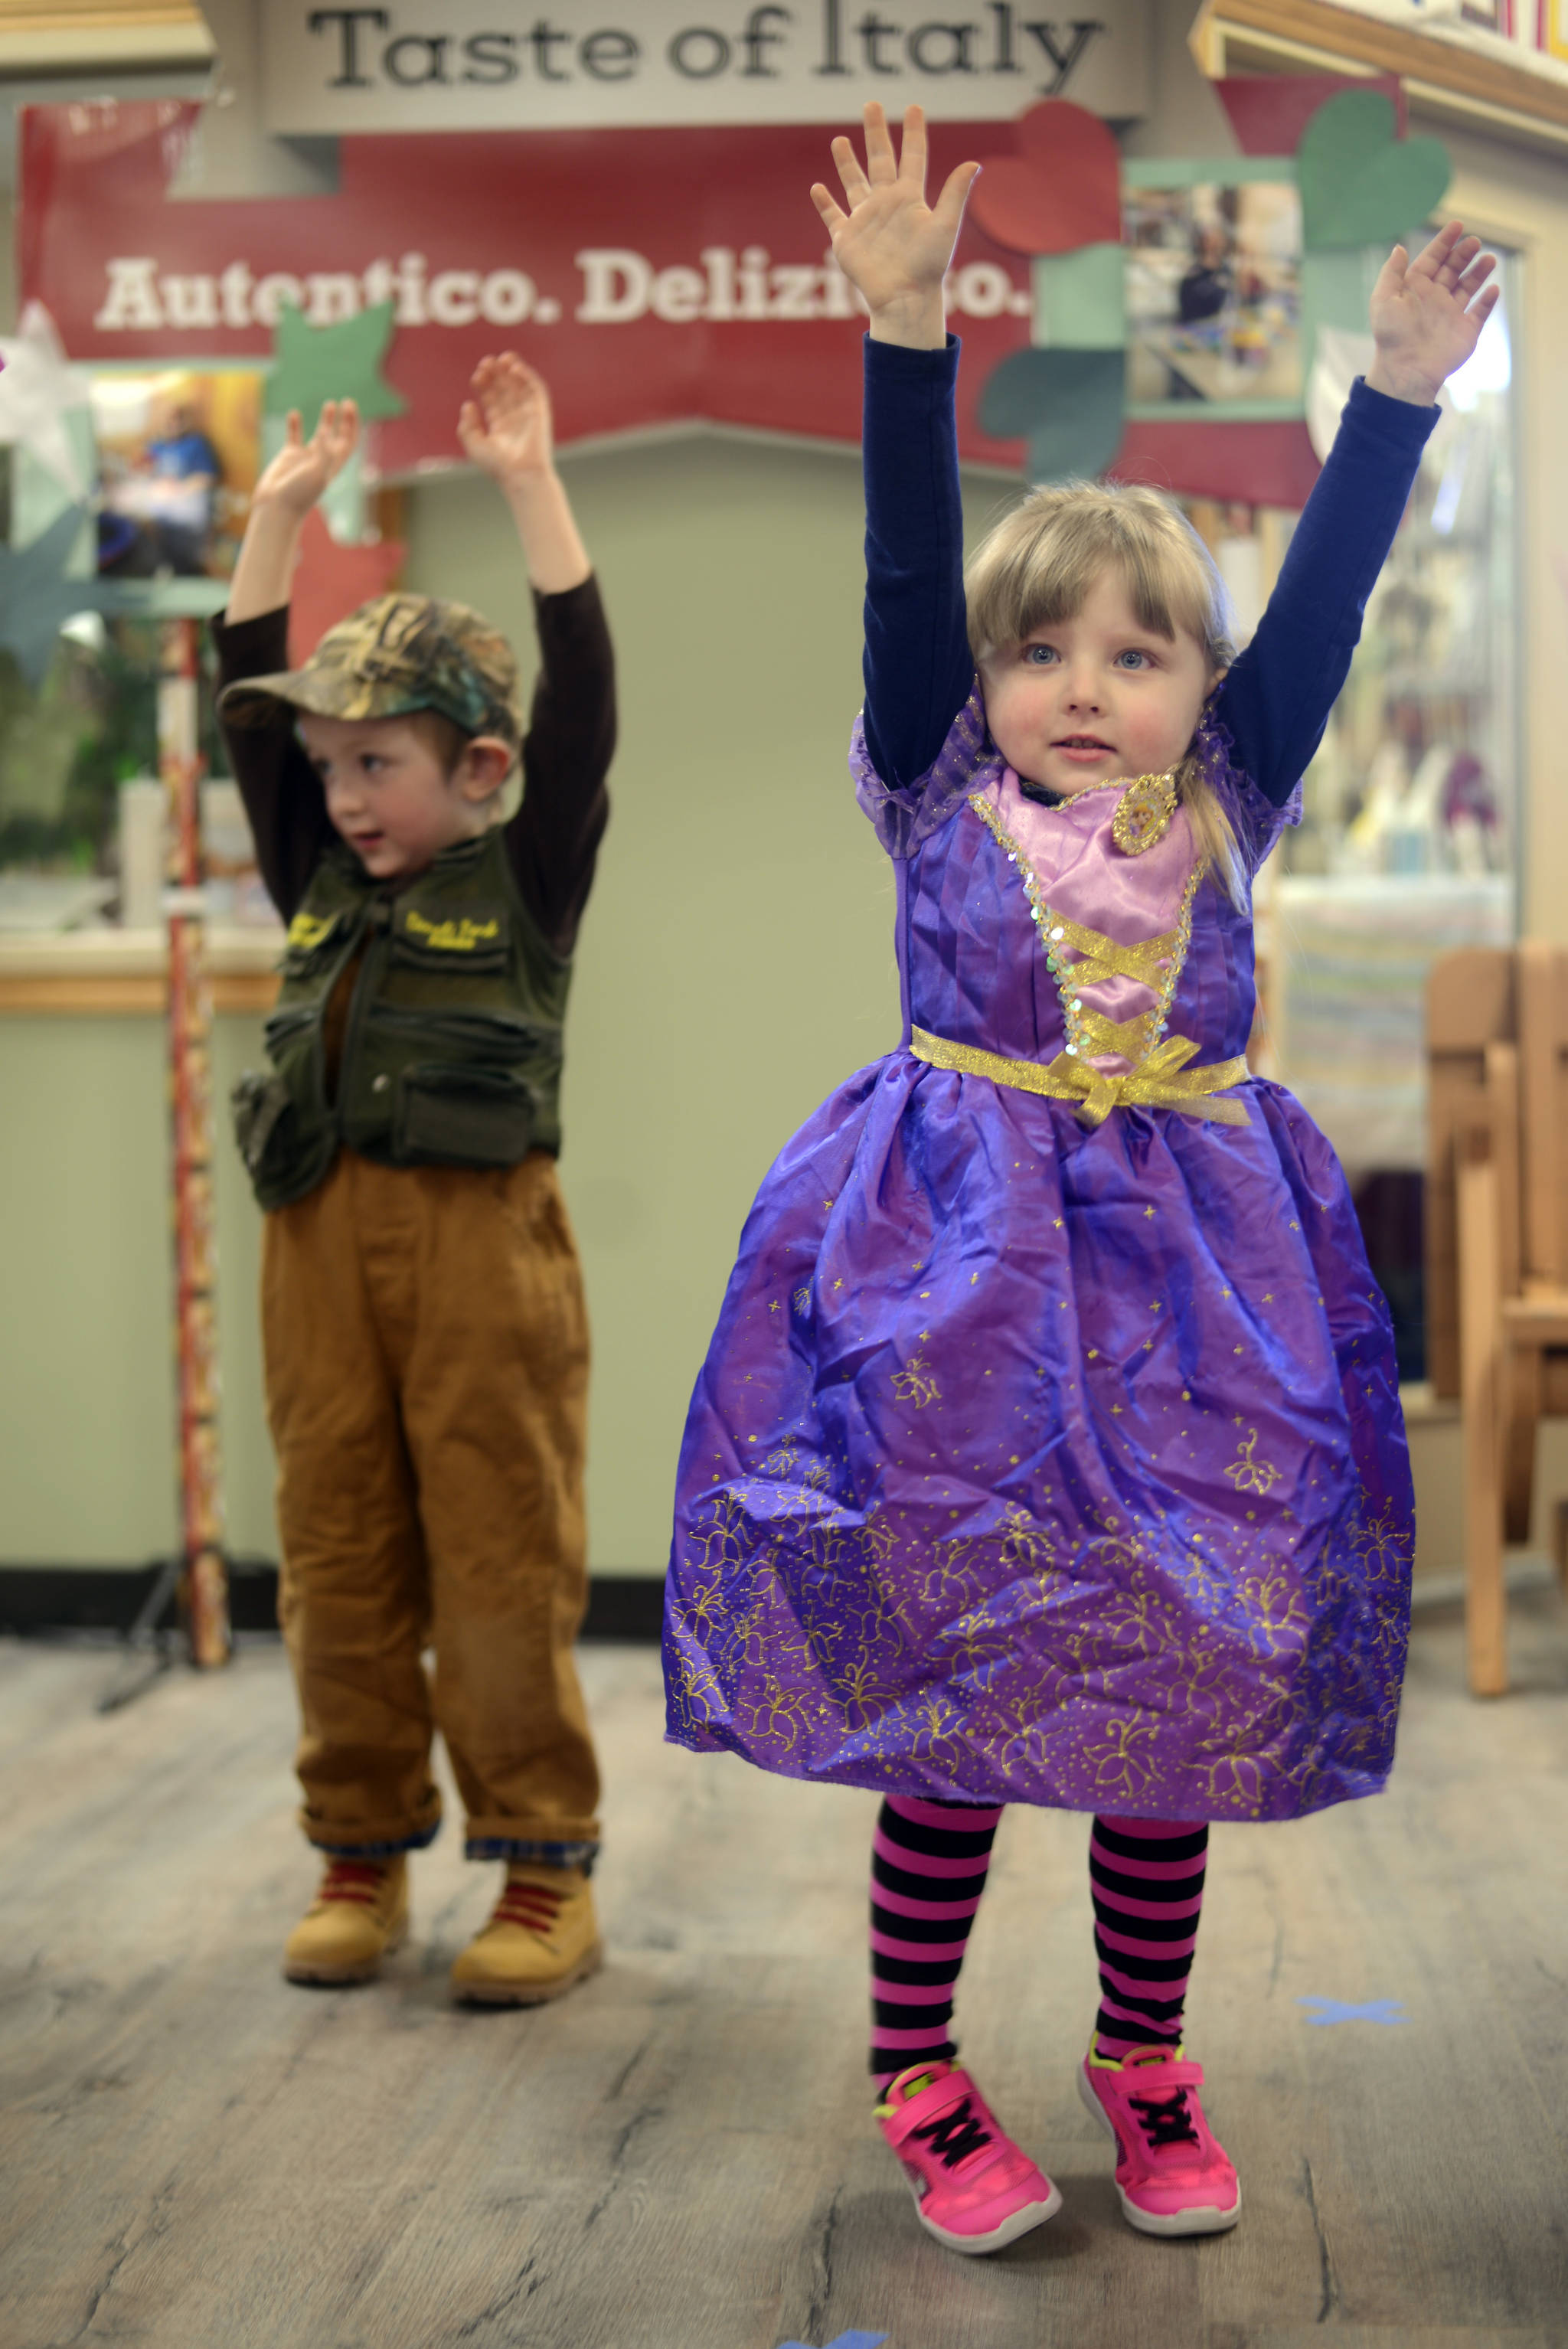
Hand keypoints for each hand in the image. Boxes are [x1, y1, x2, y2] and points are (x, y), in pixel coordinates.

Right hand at [252, 399, 358, 516]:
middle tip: (347, 402)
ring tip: (330, 404)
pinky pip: (294, 437)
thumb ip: (323, 452)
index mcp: (333, 466)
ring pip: (319, 435)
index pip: (349, 443)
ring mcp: (306, 458)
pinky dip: (295, 425)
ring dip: (326, 420)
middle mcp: (322, 461)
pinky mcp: (289, 457)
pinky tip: (294, 414)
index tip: (351, 408)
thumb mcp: (316, 473)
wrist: (276, 507)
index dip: (353, 426)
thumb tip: (326, 431)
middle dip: (345, 421)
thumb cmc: (298, 494)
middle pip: (339, 437)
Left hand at [459, 353, 555, 481]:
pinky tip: (515, 368)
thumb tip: (468, 404)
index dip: (484, 385)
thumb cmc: (497, 466)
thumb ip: (467, 426)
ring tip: (502, 358)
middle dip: (496, 375)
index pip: (491, 399)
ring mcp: (528, 415)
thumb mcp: (474, 445)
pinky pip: (535, 390)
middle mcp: (514, 419)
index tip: (476, 376)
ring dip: (512, 371)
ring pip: (520, 386)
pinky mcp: (540, 412)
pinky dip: (527, 376)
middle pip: (504, 390)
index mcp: (500, 427)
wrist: (521, 475)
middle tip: (486, 362)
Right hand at [810, 102, 977, 348]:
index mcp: (910, 198)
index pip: (912, 157)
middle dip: (876, 133)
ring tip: (839, 140)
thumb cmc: (928, 266)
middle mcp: (887, 204)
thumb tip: (975, 163)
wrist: (904, 297)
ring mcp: (865, 220)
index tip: (914, 107)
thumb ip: (955, 193)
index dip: (914, 132)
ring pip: (854, 183)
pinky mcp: (846, 239)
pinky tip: (818, 188)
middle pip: (880, 160)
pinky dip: (824, 203)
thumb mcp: (945, 226)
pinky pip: (833, 217)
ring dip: (846, 162)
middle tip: (871, 105)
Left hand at [1366, 221, 1498, 406]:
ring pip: (1468, 287)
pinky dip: (1487, 301)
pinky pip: (1480, 312)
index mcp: (1415, 289)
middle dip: (1463, 253)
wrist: (1406, 370)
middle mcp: (1434, 299)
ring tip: (1489, 259)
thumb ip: (1392, 272)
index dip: (1444, 242)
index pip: (1432, 259)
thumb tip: (1399, 248)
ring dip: (1479, 272)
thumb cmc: (1392, 336)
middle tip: (1474, 242)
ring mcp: (1450, 315)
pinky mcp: (1465, 331)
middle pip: (1452, 269)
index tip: (1457, 225)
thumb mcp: (1383, 300)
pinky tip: (1492, 289)